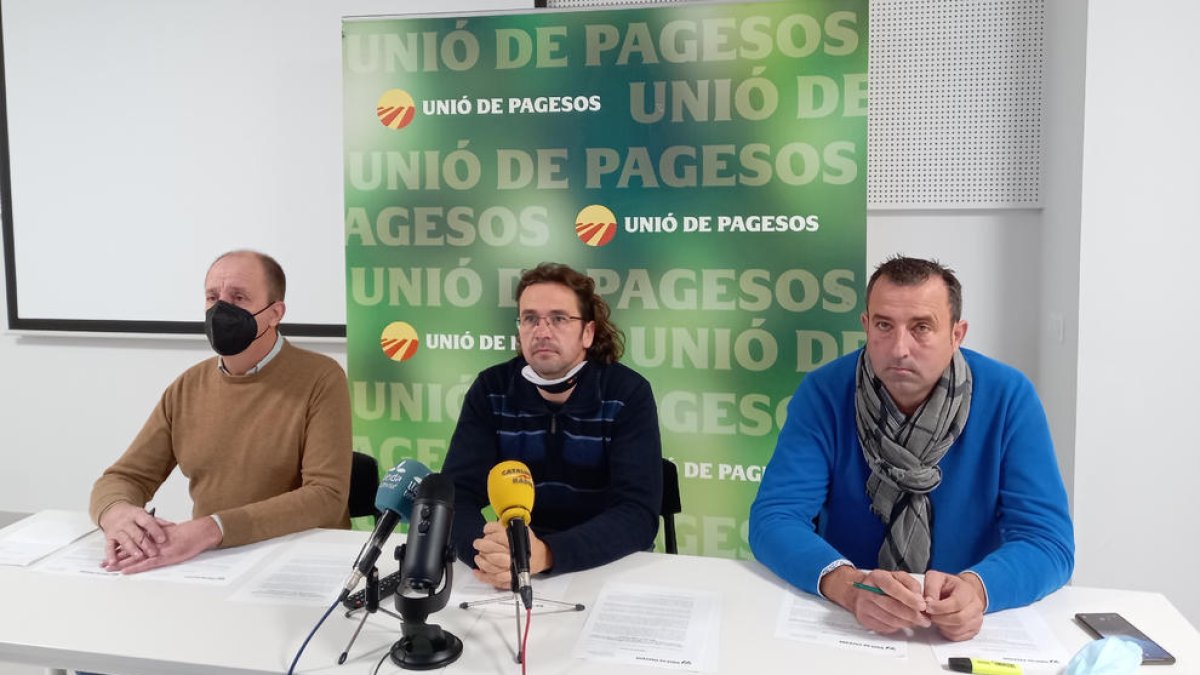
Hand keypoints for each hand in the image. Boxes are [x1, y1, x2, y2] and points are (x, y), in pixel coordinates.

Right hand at [99, 502, 170, 566]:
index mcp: (137, 515)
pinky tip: (113, 562)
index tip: (163, 539)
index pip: (147, 522)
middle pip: (136, 533)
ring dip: (131, 549)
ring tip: (138, 556)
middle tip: (153, 552)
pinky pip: (109, 547)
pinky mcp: (109, 538)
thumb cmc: (132, 516)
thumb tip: (172, 525)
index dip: (155, 531)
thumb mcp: (145, 515)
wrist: (113, 512)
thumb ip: (158, 522)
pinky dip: (110, 555)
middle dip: (145, 544)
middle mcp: (126, 522)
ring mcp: (117, 530)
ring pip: (124, 540)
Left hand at [104, 517, 221, 573]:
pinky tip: (124, 571)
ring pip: (134, 558)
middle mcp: (152, 543)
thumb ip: (162, 537)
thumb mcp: (173, 534)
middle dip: (116, 557)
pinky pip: (146, 564)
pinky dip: (135, 568)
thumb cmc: (190, 533)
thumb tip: (156, 540)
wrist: (200, 532)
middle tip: (103, 563)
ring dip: (120, 564)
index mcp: (154, 537)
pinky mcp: (164, 557)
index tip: (111, 554)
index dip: (122, 549)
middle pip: (130, 551)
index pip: (134, 543)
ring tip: (108, 568)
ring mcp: (157, 551)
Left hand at [471, 521, 555, 588]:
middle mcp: (514, 556)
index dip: (489, 534)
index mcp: (518, 542)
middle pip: (494, 554)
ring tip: (478, 557)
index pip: (499, 537)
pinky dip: (484, 577)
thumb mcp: (519, 529)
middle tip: (477, 543)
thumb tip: (488, 528)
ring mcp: (511, 569)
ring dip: (482, 562)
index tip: (485, 532)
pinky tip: (477, 572)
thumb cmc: (526, 543)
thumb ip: (504, 526)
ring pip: (493, 568)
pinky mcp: (509, 579)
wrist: (538, 557)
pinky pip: (495, 580)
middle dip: (483, 547)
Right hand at [821, 566, 929, 633]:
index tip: (922, 606)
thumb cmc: (883, 585)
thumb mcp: (898, 577)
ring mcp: (864, 606)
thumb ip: (911, 584)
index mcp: (877, 577)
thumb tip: (919, 599)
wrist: (861, 592)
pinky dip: (898, 627)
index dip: (909, 598)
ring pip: (890, 620)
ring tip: (916, 621)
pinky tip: (903, 622)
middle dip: (912, 615)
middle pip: (892, 607)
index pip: (893, 588)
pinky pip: (886, 627)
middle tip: (925, 620)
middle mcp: (868, 591)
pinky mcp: (865, 619)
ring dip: (907, 623)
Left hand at [924, 570, 985, 640]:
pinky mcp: (973, 629)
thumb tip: (927, 601)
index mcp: (967, 591)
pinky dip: (946, 632)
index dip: (940, 608)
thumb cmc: (948, 586)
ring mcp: (976, 619)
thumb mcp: (936, 578)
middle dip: (940, 618)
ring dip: (942, 626)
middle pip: (959, 619)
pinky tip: (942, 623)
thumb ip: (930, 587)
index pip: (956, 603)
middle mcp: (975, 605)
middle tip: (930, 614)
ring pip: (958, 629)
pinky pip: (958, 636)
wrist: (961, 591)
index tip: (927, 607)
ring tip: (935, 617)